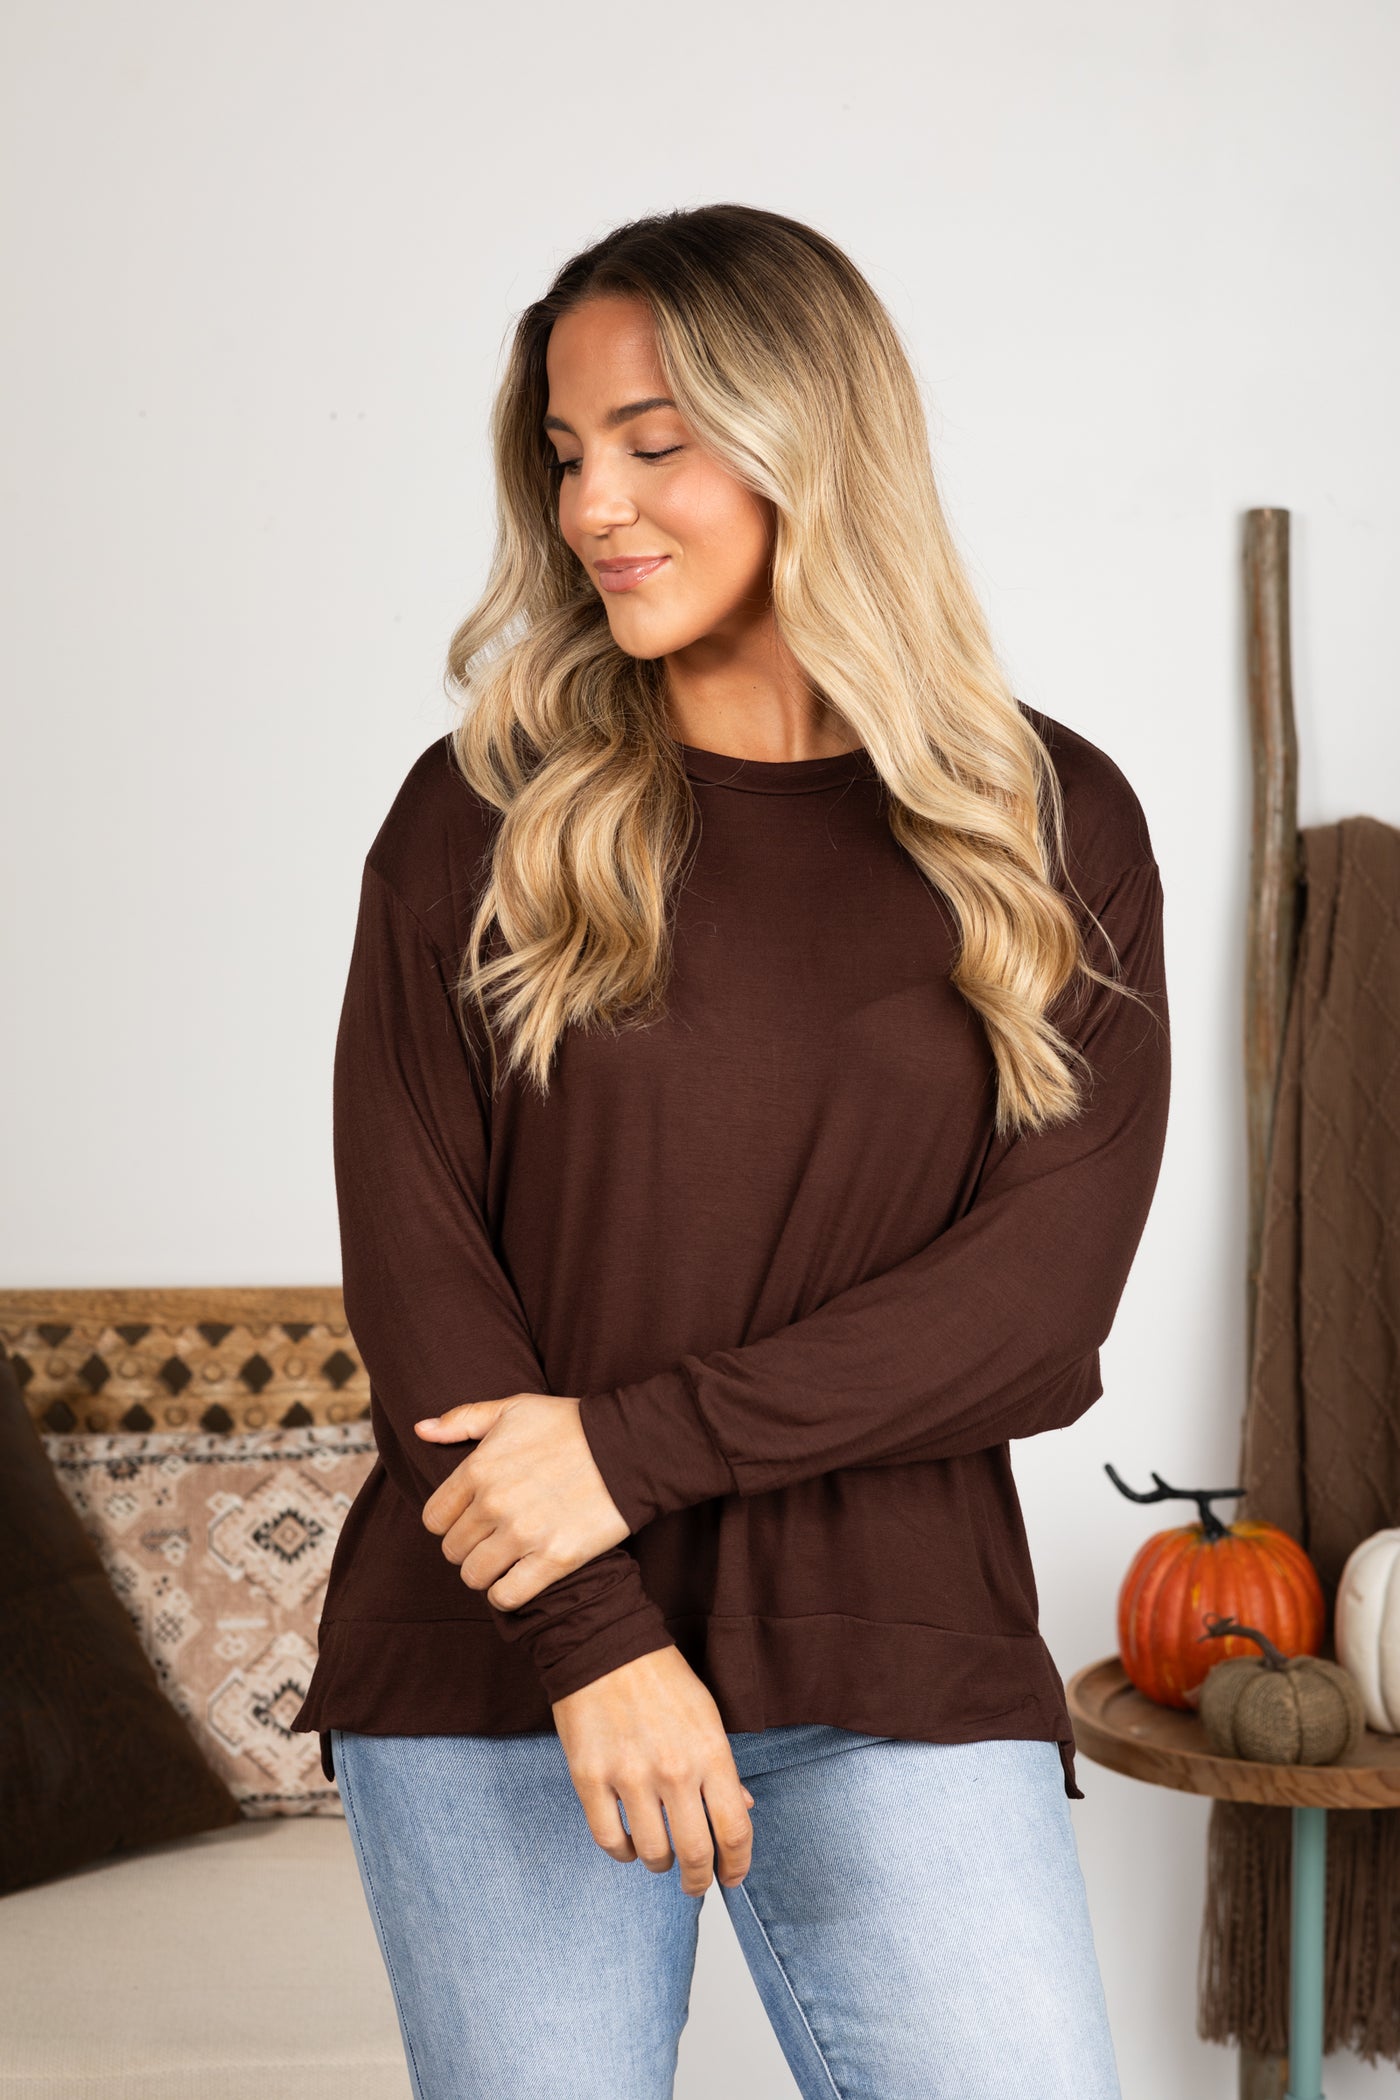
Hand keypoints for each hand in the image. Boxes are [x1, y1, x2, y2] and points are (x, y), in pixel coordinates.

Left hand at [415, 1393, 629, 1609]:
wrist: (629, 1447)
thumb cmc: (570, 1425)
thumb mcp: (514, 1408)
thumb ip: (463, 1419)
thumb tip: (421, 1429)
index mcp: (478, 1468)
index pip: (434, 1519)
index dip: (449, 1522)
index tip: (469, 1519)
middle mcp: (494, 1503)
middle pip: (453, 1550)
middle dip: (468, 1547)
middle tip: (492, 1539)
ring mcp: (524, 1534)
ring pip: (474, 1576)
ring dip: (486, 1572)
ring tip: (505, 1560)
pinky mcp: (554, 1559)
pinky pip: (507, 1596)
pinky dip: (506, 1594)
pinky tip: (519, 1579)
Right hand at [552, 1646, 756, 1896]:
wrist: (602, 1644)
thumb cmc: (659, 1676)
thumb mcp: (706, 1714)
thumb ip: (722, 1768)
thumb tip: (742, 1809)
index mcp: (710, 1752)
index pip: (735, 1830)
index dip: (738, 1864)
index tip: (733, 1876)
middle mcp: (674, 1770)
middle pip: (696, 1853)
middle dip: (700, 1880)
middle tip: (697, 1884)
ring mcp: (629, 1776)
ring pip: (653, 1853)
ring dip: (661, 1864)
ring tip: (661, 1858)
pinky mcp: (590, 1779)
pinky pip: (609, 1839)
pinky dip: (624, 1853)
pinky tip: (629, 1845)